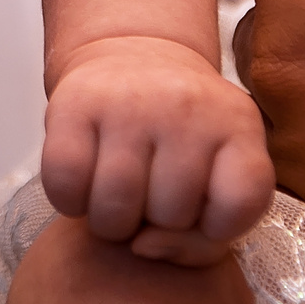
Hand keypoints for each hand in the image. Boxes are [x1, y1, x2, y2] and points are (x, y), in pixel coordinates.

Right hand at [41, 36, 274, 262]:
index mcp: (238, 123)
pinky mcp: (73, 103)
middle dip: (156, 222)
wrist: (133, 56)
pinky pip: (65, 186)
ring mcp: (128, 102)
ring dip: (111, 222)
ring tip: (119, 195)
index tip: (203, 206)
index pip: (240, 204)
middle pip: (171, 216)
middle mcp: (186, 106)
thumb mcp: (218, 176)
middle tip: (151, 193)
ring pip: (114, 211)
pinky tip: (84, 185)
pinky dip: (70, 203)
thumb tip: (142, 247)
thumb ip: (202, 240)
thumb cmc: (181, 139)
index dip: (219, 227)